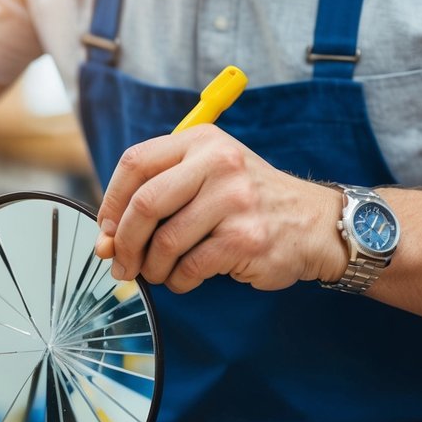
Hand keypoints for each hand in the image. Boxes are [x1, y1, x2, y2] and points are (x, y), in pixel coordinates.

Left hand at [94, 125, 345, 291]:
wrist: (315, 223)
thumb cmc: (248, 203)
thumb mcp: (206, 178)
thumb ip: (157, 199)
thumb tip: (106, 241)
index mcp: (201, 141)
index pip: (135, 163)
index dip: (111, 201)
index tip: (106, 229)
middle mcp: (218, 163)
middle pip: (144, 204)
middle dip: (124, 242)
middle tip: (121, 263)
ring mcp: (234, 200)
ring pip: (164, 241)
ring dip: (152, 267)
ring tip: (158, 273)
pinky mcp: (245, 238)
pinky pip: (189, 267)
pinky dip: (178, 280)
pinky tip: (185, 278)